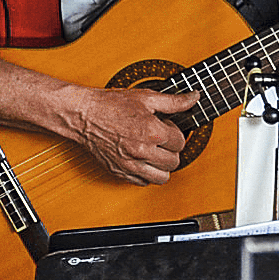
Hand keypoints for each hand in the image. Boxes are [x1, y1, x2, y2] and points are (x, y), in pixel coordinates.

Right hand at [57, 84, 198, 186]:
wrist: (83, 115)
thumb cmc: (110, 104)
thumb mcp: (145, 97)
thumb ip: (174, 101)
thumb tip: (194, 98)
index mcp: (152, 131)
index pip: (180, 142)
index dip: (175, 132)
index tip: (165, 127)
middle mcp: (143, 151)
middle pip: (174, 161)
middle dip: (171, 149)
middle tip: (160, 139)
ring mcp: (131, 164)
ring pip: (162, 178)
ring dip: (162, 166)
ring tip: (155, 153)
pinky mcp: (120, 171)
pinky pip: (143, 182)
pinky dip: (146, 174)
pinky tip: (142, 160)